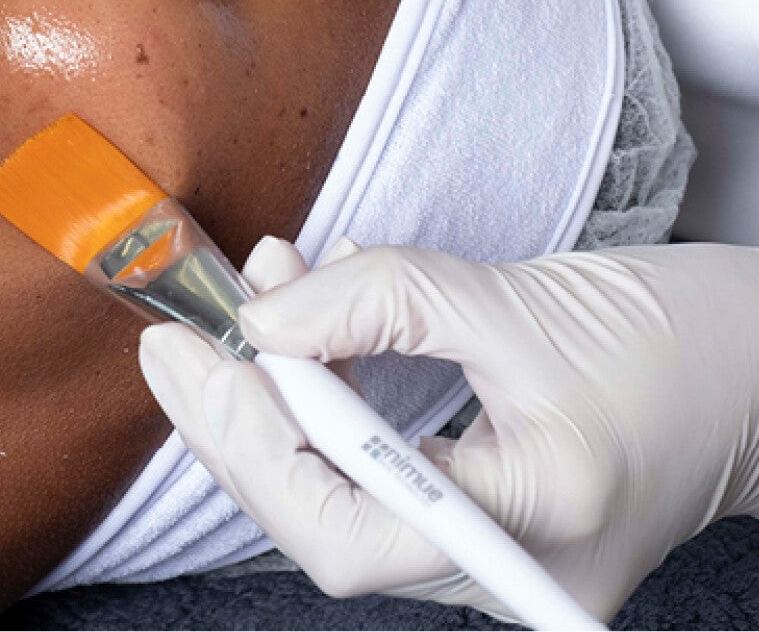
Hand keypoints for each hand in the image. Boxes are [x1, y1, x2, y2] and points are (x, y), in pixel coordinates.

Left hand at [138, 238, 758, 623]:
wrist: (754, 369)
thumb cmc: (671, 339)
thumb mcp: (513, 297)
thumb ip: (382, 300)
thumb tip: (261, 318)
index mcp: (529, 532)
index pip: (343, 531)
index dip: (250, 442)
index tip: (193, 351)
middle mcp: (504, 575)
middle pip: (324, 528)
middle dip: (235, 431)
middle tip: (173, 345)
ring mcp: (491, 563)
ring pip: (338, 506)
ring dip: (270, 412)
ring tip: (227, 325)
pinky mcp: (480, 527)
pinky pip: (371, 483)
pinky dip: (320, 415)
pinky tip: (296, 343)